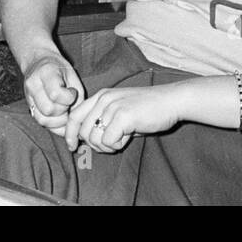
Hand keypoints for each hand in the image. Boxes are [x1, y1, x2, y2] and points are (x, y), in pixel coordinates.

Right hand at [24, 53, 84, 137]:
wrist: (38, 62)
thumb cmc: (58, 68)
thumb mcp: (72, 75)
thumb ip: (77, 94)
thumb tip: (77, 116)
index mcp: (45, 72)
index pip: (55, 94)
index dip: (69, 98)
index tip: (72, 92)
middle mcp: (33, 85)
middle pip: (48, 110)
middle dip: (63, 111)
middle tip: (68, 103)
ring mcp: (28, 98)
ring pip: (43, 120)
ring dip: (58, 120)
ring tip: (64, 110)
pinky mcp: (29, 107)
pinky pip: (41, 123)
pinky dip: (53, 124)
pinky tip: (60, 117)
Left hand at [66, 84, 181, 153]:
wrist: (172, 101)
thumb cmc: (149, 109)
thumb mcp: (121, 110)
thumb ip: (104, 119)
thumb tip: (87, 138)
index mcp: (101, 95)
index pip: (74, 116)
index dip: (70, 134)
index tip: (73, 146)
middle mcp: (103, 98)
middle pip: (83, 131)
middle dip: (95, 144)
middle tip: (113, 143)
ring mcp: (112, 106)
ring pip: (94, 139)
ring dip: (107, 146)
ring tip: (123, 137)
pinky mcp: (122, 116)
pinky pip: (108, 141)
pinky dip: (118, 145)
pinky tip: (130, 136)